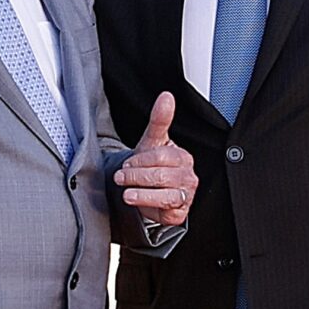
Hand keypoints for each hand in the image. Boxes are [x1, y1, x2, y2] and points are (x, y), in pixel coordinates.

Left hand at [113, 92, 197, 225]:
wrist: (149, 193)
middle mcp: (188, 176)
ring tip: (126, 193)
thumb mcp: (152, 142)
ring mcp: (186, 194)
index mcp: (183, 157)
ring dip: (141, 192)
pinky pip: (167, 208)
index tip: (126, 163)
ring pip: (165, 193)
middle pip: (161, 175)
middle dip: (136, 176)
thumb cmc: (152, 167)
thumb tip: (166, 96)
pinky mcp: (180, 212)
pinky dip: (149, 204)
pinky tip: (137, 201)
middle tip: (120, 177)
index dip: (140, 160)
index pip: (161, 156)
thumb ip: (159, 120)